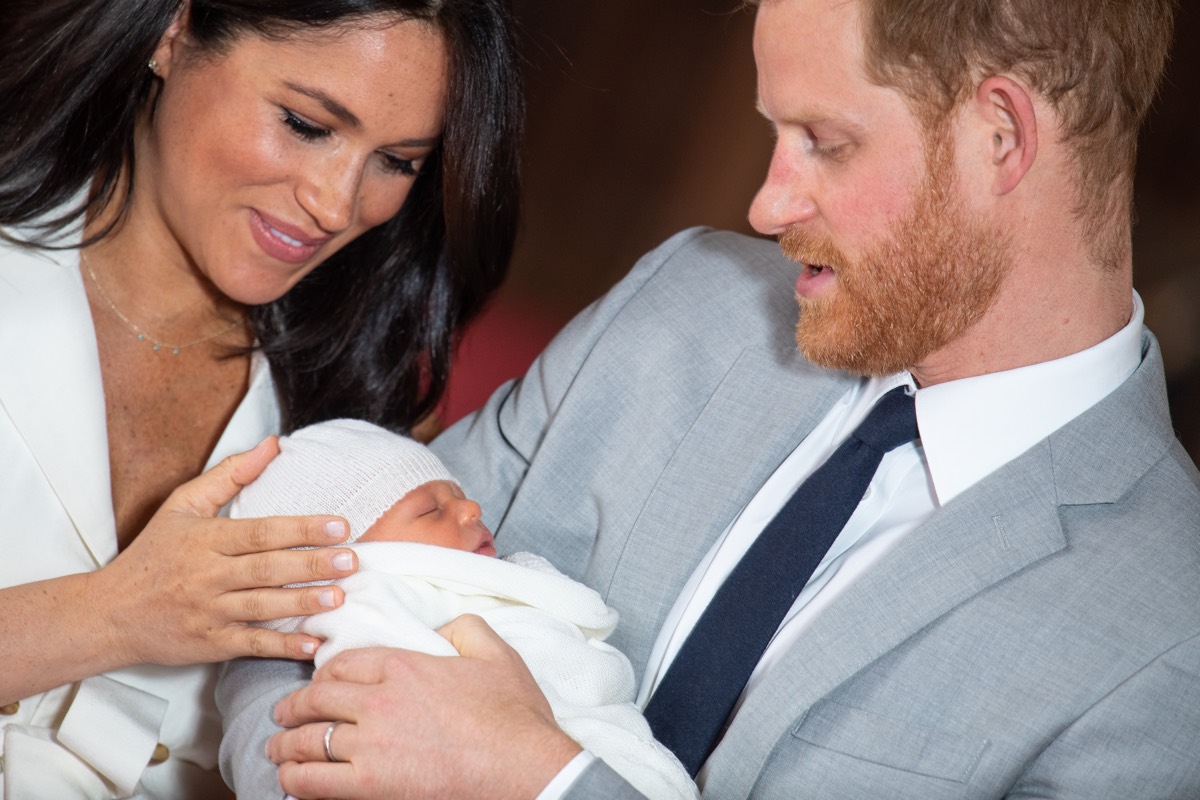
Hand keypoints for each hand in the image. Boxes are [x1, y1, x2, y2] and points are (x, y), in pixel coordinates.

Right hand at [91, 437, 359, 665]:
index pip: (261, 532)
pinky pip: (250, 645)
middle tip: (352, 560)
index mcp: (205, 540)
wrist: (110, 614)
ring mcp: (208, 612)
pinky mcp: (209, 644)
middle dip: (312, 565)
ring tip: (339, 597)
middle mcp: (207, 576)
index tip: (340, 525)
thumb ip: (230, 474)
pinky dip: (281, 647)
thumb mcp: (183, 505)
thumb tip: (273, 444)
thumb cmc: (153, 554)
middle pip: (266, 569)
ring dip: (302, 603)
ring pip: (261, 606)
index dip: (302, 529)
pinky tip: (312, 644)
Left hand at [269, 615, 582, 799]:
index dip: (324, 672)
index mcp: (406, 665)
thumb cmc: (515, 717)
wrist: (525, 769)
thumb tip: (443, 626)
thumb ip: (465, 628)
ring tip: (277, 748)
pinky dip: (296, 780)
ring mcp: (371, 745)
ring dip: (286, 744)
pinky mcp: (371, 785)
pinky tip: (291, 780)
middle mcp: (380, 701)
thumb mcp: (497, 654)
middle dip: (293, 706)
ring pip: (308, 740)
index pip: (345, 662)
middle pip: (317, 699)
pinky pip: (314, 781)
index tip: (318, 681)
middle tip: (283, 713)